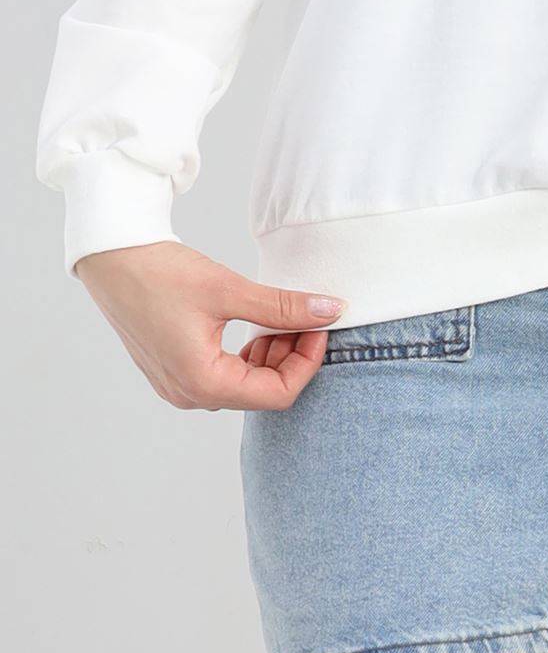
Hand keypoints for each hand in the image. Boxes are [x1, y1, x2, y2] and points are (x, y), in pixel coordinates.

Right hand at [75, 241, 345, 411]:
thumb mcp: (230, 290)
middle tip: (305, 317)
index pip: (278, 394)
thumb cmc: (162, 273)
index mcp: (203, 383)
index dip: (308, 362)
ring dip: (271, 355)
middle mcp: (189, 395)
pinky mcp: (174, 370)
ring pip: (244, 385)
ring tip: (281, 317)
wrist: (112, 258)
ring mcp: (179, 385)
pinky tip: (256, 325)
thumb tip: (330, 311)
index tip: (321, 325)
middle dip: (292, 356)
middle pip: (262, 392)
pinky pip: (224, 375)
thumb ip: (283, 308)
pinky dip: (247, 355)